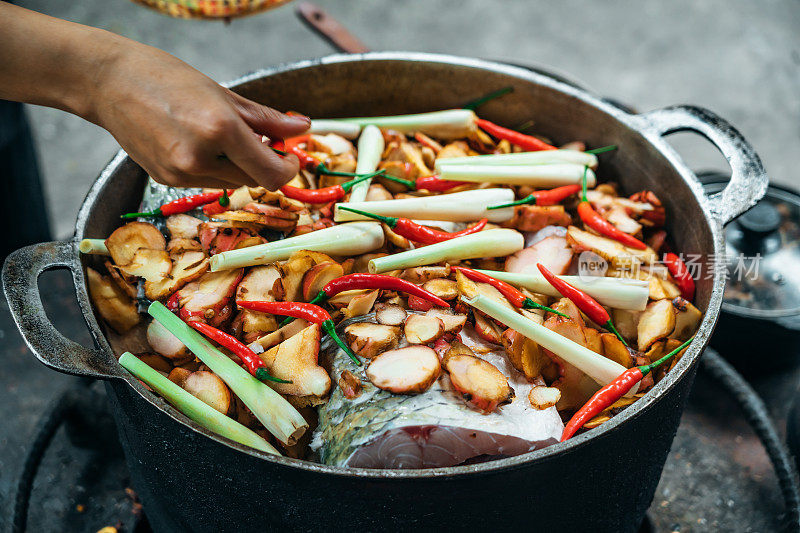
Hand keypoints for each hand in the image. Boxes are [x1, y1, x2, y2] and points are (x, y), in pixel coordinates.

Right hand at [91, 40, 307, 189]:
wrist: (108, 83)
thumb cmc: (166, 79)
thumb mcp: (224, 95)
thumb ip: (266, 119)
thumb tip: (302, 128)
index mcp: (220, 128)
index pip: (271, 172)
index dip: (287, 169)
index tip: (289, 158)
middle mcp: (200, 156)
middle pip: (253, 178)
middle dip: (262, 162)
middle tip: (257, 138)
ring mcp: (181, 172)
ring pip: (230, 183)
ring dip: (237, 166)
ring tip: (220, 135)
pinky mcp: (166, 180)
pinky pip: (205, 182)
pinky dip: (212, 167)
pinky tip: (195, 142)